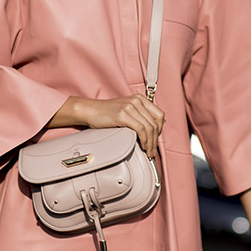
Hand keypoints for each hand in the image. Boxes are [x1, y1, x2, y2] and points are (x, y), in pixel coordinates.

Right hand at [48, 95, 164, 157]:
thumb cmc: (106, 113)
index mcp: (140, 99)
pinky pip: (140, 129)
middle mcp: (137, 101)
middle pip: (155, 123)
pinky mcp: (123, 115)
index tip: (156, 139)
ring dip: (151, 143)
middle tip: (152, 151)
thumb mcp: (127, 110)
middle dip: (156, 140)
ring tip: (148, 151)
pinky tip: (142, 146)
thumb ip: (139, 116)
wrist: (90, 111)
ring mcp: (130, 107)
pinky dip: (144, 140)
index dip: (160, 129)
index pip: (160, 115)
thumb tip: (154, 128)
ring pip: (149, 128)